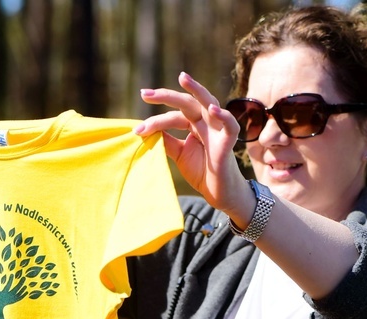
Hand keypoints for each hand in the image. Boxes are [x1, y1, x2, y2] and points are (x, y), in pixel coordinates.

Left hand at [133, 72, 247, 217]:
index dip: (154, 122)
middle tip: (144, 94)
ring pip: (209, 103)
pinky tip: (212, 109)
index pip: (173, 116)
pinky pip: (230, 126)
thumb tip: (145, 129)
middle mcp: (206, 122)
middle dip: (166, 96)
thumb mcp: (178, 154)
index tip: (136, 130)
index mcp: (193, 124)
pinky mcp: (229, 142)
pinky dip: (223, 116)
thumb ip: (166, 140)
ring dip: (197, 90)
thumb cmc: (201, 171)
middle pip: (187, 103)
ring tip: (183, 78)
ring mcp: (218, 130)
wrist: (218, 193)